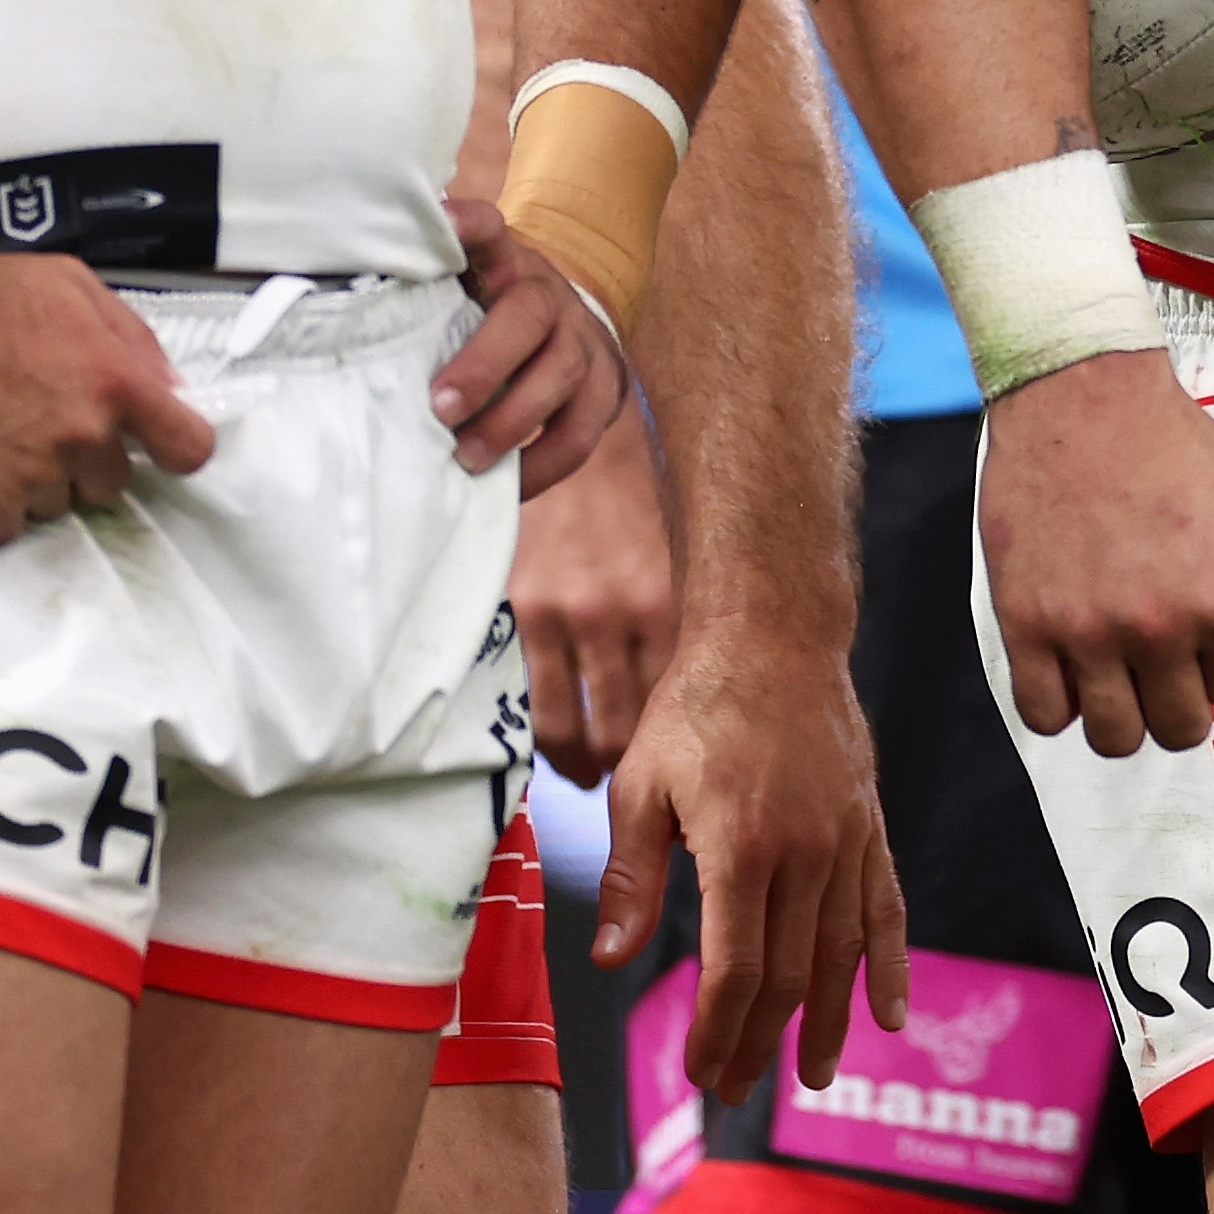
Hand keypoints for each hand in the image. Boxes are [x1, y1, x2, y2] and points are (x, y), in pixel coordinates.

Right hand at [0, 256, 212, 540]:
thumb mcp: (72, 285)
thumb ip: (131, 338)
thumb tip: (169, 388)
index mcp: (115, 384)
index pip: (188, 448)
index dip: (175, 447)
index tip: (155, 443)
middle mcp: (81, 438)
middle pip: (114, 482)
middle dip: (88, 458)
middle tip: (44, 423)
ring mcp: (29, 478)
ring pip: (59, 505)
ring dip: (38, 481)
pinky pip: (8, 525)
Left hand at [442, 197, 632, 493]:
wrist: (568, 323)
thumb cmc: (485, 315)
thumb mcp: (459, 288)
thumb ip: (419, 294)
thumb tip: (326, 304)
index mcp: (502, 262)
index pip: (487, 228)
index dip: (467, 225)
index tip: (441, 226)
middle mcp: (547, 292)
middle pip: (529, 314)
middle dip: (485, 364)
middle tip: (439, 406)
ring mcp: (582, 337)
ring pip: (563, 372)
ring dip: (512, 420)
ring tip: (465, 456)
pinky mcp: (605, 385)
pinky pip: (582, 431)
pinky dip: (543, 465)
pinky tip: (508, 484)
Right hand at [512, 400, 677, 781]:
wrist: (576, 424)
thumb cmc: (639, 496)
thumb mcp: (677, 557)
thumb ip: (679, 626)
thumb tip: (698, 701)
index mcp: (666, 601)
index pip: (675, 707)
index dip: (678, 750)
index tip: (682, 772)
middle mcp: (614, 614)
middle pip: (624, 731)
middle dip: (630, 771)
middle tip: (634, 789)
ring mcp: (559, 614)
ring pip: (569, 731)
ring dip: (581, 767)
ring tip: (590, 776)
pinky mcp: (514, 608)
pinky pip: (527, 701)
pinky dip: (540, 738)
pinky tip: (554, 744)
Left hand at [592, 611, 910, 1103]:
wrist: (773, 636)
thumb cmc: (694, 707)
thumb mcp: (639, 786)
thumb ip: (630, 879)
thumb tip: (609, 960)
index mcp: (741, 844)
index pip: (736, 967)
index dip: (719, 1028)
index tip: (699, 1071)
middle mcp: (805, 849)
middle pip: (788, 972)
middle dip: (759, 1040)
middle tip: (735, 1087)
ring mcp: (847, 838)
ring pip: (841, 952)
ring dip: (826, 1021)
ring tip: (811, 1076)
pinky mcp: (870, 825)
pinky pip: (887, 907)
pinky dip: (890, 964)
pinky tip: (891, 1014)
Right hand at [977, 351, 1213, 757]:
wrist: (1082, 395)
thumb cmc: (1172, 449)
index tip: (1210, 637)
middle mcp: (1157, 626)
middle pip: (1182, 729)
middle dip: (1183, 701)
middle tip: (1166, 660)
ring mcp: (1086, 630)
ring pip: (1114, 738)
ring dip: (1125, 716)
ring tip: (1119, 672)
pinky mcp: (1025, 623)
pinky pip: (1044, 715)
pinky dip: (1060, 706)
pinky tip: (1072, 667)